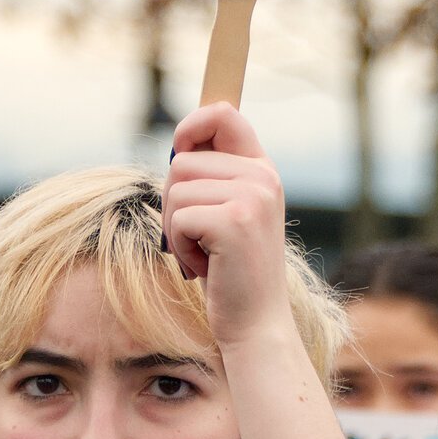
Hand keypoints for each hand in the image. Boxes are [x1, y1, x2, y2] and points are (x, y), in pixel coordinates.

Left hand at [162, 103, 290, 349]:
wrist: (256, 324)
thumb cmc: (231, 271)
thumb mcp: (228, 213)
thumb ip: (213, 177)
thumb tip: (178, 146)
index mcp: (263, 170)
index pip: (223, 114)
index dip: (190, 125)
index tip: (180, 149)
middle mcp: (263, 177)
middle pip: (182, 160)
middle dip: (174, 201)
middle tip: (200, 237)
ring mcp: (252, 198)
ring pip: (175, 189)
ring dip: (176, 228)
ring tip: (205, 252)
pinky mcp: (234, 222)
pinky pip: (177, 217)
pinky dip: (180, 246)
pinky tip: (206, 266)